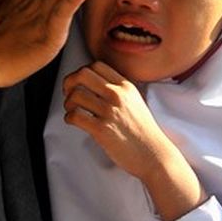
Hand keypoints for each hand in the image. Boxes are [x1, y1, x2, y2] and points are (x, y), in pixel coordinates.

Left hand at [63, 61, 204, 220]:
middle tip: (68, 93)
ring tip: (72, 110)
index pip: (97, 65)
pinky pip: (75, 116)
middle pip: (83, 74)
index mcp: (126, 86)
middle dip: (69, 82)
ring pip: (75, 95)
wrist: (154, 154)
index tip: (78, 83)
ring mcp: (110, 112)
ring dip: (68, 102)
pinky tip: (74, 122)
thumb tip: (96, 86)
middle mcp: (117, 95)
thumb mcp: (136, 102)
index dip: (82, 72)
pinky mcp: (102, 129)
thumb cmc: (144, 132)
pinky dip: (69, 118)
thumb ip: (119, 91)